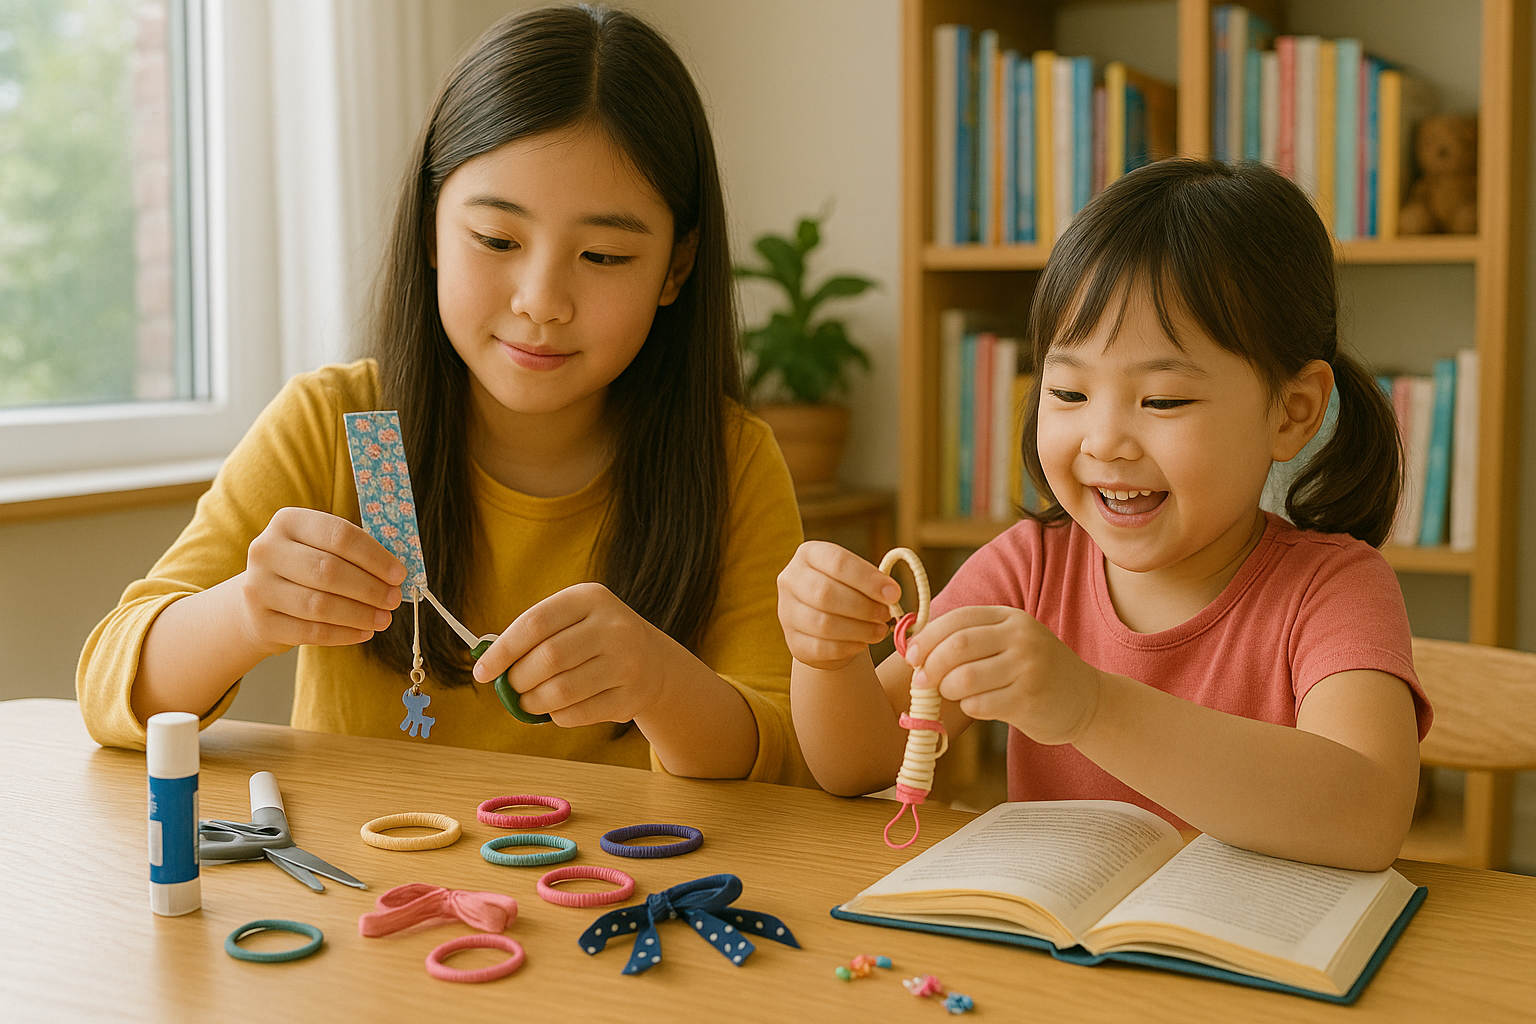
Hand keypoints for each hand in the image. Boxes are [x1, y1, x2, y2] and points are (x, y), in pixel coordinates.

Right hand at [238, 507, 404, 653]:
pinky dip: (344, 634)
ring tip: (384, 619)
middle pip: (328, 570)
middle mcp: (267, 550)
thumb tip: (396, 575)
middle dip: (369, 588)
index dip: (374, 557)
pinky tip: (364, 632)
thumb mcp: (321, 548)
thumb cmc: (304, 568)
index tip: (399, 575)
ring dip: (359, 614)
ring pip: (319, 604)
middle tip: (394, 599)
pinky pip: (311, 632)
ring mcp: (259, 587)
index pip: (339, 535)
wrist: (260, 599)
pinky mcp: (262, 622)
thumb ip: (354, 554)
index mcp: (288, 522)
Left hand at [471, 582, 678, 726]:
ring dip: (533, 702)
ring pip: (561, 691)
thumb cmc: (594, 639)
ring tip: (527, 701)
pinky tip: (555, 709)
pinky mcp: (631, 696)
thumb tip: (486, 661)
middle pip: (548, 658)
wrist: (653, 661)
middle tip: (511, 687)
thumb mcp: (572, 619)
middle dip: (518, 679)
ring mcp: (627, 662)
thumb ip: (532, 635)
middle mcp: (614, 626)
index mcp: (591, 598)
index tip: (482, 671)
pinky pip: (578, 714)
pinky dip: (556, 716)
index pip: (535, 623)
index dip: (503, 650)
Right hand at [777, 541, 902, 670]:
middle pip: (825, 593)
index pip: (837, 562)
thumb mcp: (859, 579)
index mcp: (810, 554)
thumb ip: (873, 583)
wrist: (828, 625)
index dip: (867, 579)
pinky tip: (862, 643)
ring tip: (879, 631)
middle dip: (862, 606)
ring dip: (859, 629)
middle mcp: (791, 579)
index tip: (894, 593)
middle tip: (886, 615)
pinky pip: (821, 647)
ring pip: (823, 623)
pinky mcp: (793, 641)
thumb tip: (891, 593)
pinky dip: (847, 647)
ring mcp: (787, 612)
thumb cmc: (849, 593)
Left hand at [902, 606, 1103, 745]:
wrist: (1087, 700)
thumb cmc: (1033, 671)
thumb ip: (972, 639)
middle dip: (930, 665)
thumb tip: (915, 648)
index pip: (957, 620)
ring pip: (965, 678)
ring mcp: (1028, 668)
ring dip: (947, 689)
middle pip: (957, 646)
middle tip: (921, 682)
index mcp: (1010, 618)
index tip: (911, 656)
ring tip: (951, 694)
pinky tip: (977, 706)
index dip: (926, 638)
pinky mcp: (1029, 700)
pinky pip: (980, 704)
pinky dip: (968, 707)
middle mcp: (1021, 638)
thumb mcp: (1010, 642)